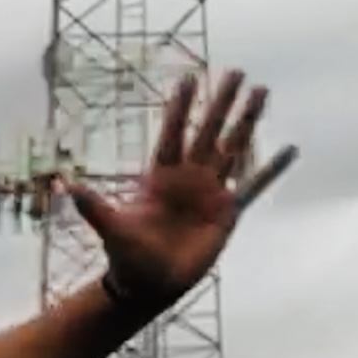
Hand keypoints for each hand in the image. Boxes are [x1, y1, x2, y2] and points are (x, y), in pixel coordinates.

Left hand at [69, 69, 295, 317]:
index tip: (188, 78)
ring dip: (247, 121)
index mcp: (160, 177)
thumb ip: (95, 208)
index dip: (180, 108)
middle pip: (208, 131)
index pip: (172, 134)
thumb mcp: (112, 231)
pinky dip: (271, 170)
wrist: (150, 286)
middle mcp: (188, 178)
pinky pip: (254, 186)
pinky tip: (289, 149)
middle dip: (221, 103)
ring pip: (233, 147)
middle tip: (235, 71)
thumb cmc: (128, 259)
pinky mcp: (227, 213)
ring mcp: (210, 192)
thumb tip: (68, 186)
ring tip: (261, 91)